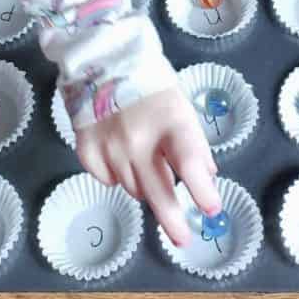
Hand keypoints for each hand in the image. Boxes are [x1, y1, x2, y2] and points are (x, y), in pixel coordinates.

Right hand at [76, 85, 220, 246]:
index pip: (189, 163)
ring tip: (145, 162)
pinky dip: (116, 175)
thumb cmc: (150, 84)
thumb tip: (206, 178)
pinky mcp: (87, 149)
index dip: (202, 191)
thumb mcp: (181, 107)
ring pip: (133, 189)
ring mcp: (110, 146)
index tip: (212, 209)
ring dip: (144, 185)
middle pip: (159, 192)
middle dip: (173, 221)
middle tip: (182, 238)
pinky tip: (119, 154)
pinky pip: (107, 180)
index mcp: (170, 122)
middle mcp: (139, 138)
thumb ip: (193, 143)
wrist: (103, 60)